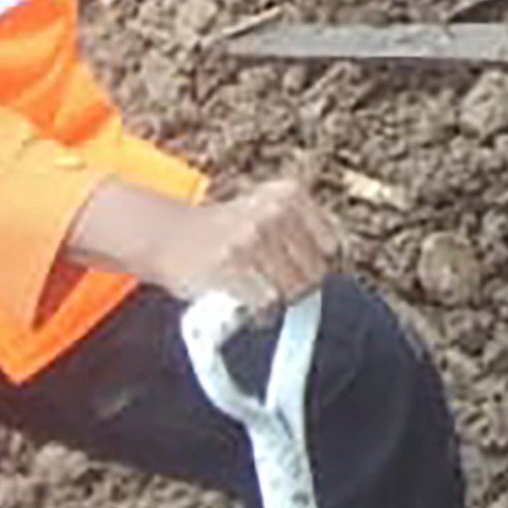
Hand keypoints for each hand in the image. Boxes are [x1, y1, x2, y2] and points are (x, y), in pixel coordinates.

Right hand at [98, 174, 341, 309]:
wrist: (167, 235)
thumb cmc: (224, 230)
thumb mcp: (266, 208)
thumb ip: (303, 228)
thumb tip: (340, 264)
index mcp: (289, 194)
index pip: (331, 246)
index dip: (315, 264)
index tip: (294, 268)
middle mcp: (274, 211)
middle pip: (315, 272)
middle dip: (298, 287)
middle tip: (273, 286)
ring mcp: (252, 239)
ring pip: (294, 290)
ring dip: (280, 302)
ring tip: (261, 294)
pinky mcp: (231, 268)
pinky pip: (268, 304)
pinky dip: (262, 314)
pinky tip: (248, 307)